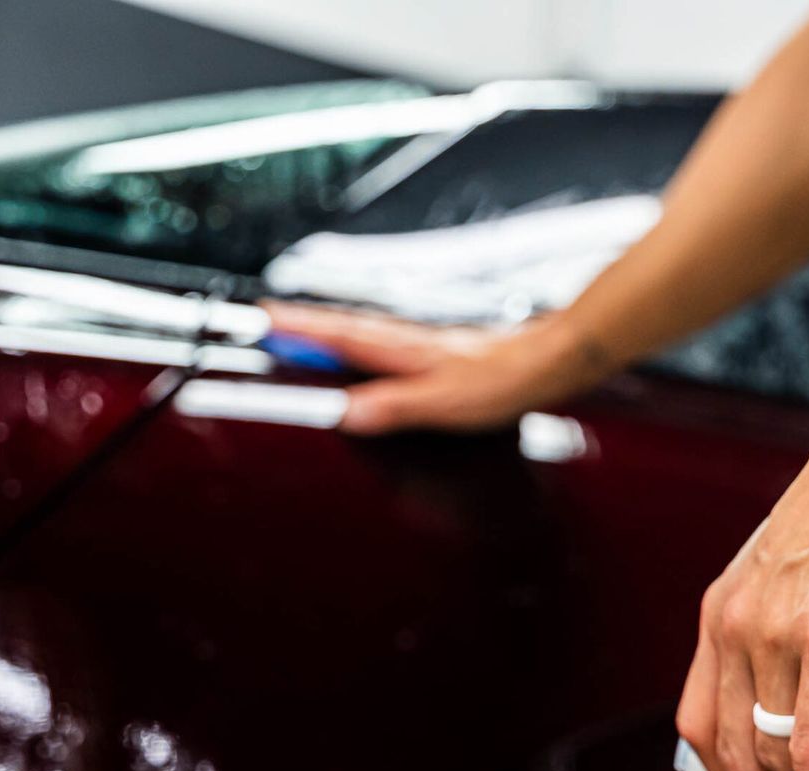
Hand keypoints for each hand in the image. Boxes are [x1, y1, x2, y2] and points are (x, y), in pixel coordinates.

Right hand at [260, 300, 615, 434]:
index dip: (297, 330)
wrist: (548, 363)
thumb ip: (393, 406)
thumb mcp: (443, 403)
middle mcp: (407, 341)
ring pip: (364, 334)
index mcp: (401, 350)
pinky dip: (361, 345)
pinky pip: (385, 346)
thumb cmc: (502, 382)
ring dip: (329, 332)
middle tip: (264, 320)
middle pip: (343, 330)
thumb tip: (346, 413)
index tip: (260, 319)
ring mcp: (422, 346)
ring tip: (300, 334)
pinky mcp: (438, 355)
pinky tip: (364, 354)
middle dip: (302, 325)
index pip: (337, 336)